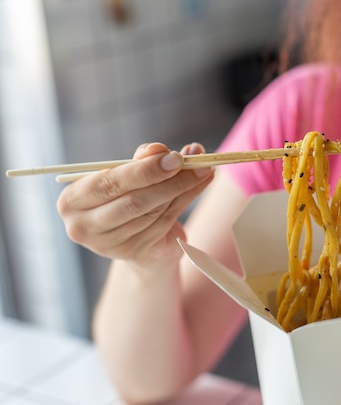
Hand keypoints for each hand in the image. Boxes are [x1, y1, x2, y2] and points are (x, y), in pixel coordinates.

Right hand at [57, 142, 213, 271]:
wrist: (137, 240)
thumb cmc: (128, 197)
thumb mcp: (131, 175)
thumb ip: (145, 160)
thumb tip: (168, 150)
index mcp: (72, 200)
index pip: (108, 183)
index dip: (143, 170)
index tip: (174, 157)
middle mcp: (83, 226)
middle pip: (132, 201)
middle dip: (168, 180)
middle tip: (194, 164)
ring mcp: (108, 245)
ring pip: (152, 212)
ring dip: (182, 188)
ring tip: (203, 171)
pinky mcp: (134, 254)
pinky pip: (164, 223)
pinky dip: (185, 201)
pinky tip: (199, 185)